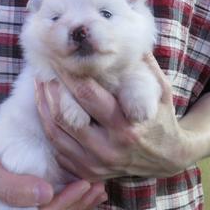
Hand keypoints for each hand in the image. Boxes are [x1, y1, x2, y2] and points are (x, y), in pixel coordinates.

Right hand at [0, 137, 106, 209]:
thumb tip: (45, 195)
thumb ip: (11, 186)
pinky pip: (52, 206)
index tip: (84, 184)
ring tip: (100, 189)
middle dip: (78, 204)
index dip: (64, 202)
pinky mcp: (26, 208)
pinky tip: (88, 191)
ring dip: (79, 203)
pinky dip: (71, 198)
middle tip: (99, 186)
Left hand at [35, 54, 193, 180]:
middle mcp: (110, 148)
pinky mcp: (89, 172)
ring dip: (44, 105)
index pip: (87, 95)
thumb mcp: (160, 90)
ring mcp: (97, 164)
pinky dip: (49, 126)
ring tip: (40, 84)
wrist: (169, 158)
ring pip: (56, 132)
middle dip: (52, 87)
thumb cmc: (162, 118)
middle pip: (66, 115)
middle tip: (44, 68)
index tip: (58, 57)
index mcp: (127, 126)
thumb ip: (143, 66)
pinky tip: (46, 108)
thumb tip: (124, 36)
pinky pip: (58, 149)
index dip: (68, 73)